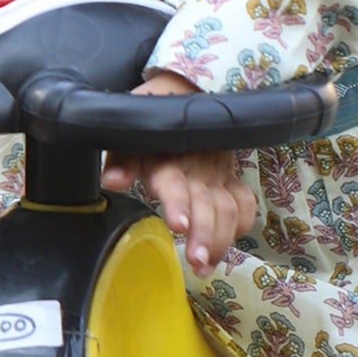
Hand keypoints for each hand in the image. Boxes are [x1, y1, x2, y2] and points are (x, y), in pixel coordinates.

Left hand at [101, 71, 255, 277]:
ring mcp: (217, 174)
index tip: (179, 226)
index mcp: (168, 158)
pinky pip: (244, 202)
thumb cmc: (151, 118)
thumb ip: (122, 158)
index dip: (178, 203)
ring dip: (221, 239)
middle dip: (205, 235)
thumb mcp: (129, 134)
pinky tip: (230, 242)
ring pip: (227, 209)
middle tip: (198, 262)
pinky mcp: (229, 178)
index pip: (174, 182)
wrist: (185, 90)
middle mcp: (196, 168)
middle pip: (207, 204)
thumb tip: (114, 181)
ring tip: (207, 265)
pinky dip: (242, 223)